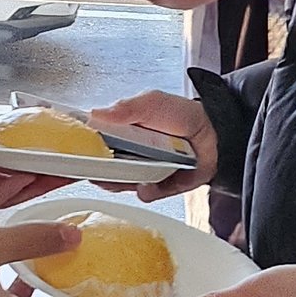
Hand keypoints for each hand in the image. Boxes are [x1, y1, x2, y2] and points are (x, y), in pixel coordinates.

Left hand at [0, 98, 57, 216]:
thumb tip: (3, 126)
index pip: (6, 145)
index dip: (31, 144)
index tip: (57, 138)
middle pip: (14, 168)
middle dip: (43, 165)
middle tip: (73, 161)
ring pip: (8, 186)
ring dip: (35, 180)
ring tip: (63, 172)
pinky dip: (13, 191)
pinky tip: (32, 182)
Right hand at [96, 88, 218, 198]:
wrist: (216, 133)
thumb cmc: (183, 115)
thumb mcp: (152, 103)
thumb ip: (126, 108)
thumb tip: (95, 114)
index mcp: (122, 130)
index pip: (94, 142)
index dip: (85, 149)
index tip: (79, 153)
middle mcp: (129, 152)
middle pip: (103, 167)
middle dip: (100, 170)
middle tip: (101, 168)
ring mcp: (143, 170)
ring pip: (121, 183)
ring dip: (121, 182)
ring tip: (127, 177)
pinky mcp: (159, 186)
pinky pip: (146, 194)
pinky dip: (146, 191)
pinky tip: (147, 185)